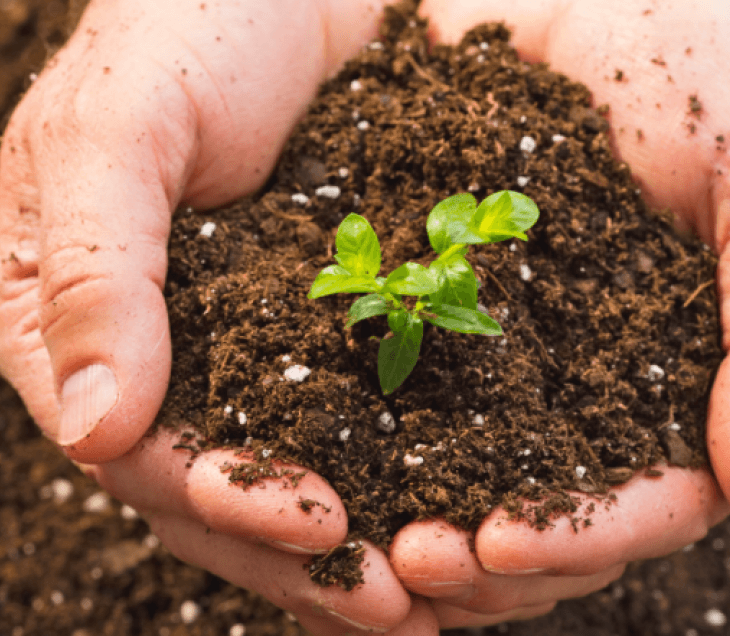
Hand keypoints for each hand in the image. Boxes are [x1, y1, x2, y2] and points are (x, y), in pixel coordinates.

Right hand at [0, 1, 432, 632]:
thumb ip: (94, 268)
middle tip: (402, 604)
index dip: (228, 499)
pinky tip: (454, 513)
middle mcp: (158, 354)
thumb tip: (95, 433)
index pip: (145, 449)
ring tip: (444, 595)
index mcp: (74, 324)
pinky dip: (397, 474)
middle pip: (221, 487)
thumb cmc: (188, 28)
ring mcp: (240, 348)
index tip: (321, 528)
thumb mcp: (120, 127)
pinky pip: (352, 418)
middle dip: (308, 553)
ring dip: (361, 542)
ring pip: (292, 471)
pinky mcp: (318, 328)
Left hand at [388, 0, 729, 626]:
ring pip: (464, 483)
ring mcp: (501, 358)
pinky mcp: (426, 312)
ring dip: (414, 526)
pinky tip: (316, 465)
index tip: (500, 543)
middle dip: (481, 560)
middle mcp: (583, 390)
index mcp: (671, 386)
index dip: (579, 537)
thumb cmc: (692, 78)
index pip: (642, 505)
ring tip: (358, 539)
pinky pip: (394, 399)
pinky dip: (362, 449)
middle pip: (544, 519)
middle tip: (408, 562)